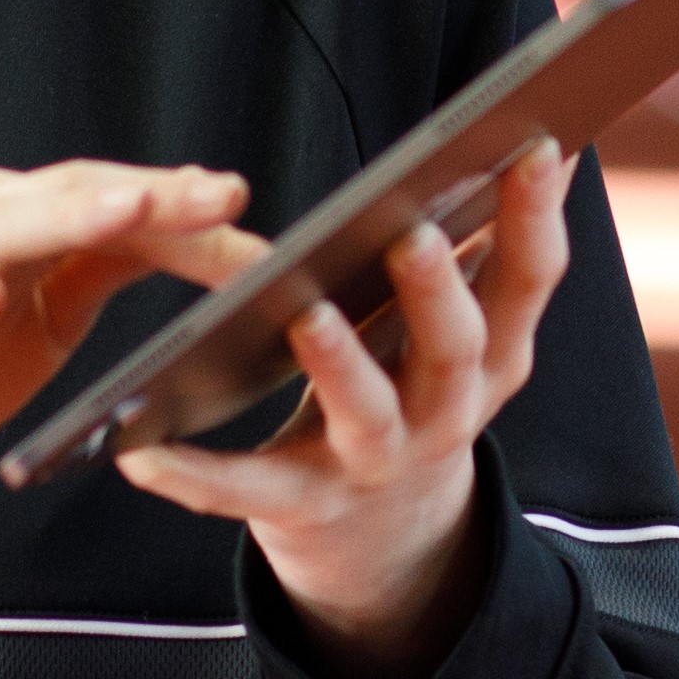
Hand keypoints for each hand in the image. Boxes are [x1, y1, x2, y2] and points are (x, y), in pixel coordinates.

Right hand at [0, 161, 252, 678]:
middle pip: (50, 199)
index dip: (166, 198)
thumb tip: (178, 237)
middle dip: (141, 194)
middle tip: (223, 195)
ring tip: (134, 212)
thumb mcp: (28, 326)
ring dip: (60, 219)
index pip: (88, 197)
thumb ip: (85, 276)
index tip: (241, 203)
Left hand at [112, 139, 569, 678]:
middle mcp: (446, 413)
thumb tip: (539, 144)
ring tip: (308, 315)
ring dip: (342, 364)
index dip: (536, 217)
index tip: (539, 145)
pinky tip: (139, 456)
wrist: (378, 534)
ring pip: (367, 412)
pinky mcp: (304, 504)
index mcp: (490, 355)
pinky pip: (247, 492)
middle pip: (456, 348)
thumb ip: (482, 250)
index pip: (527, 281)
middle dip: (438, 290)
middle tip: (414, 232)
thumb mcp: (457, 327)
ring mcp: (376, 461)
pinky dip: (196, 477)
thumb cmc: (407, 385)